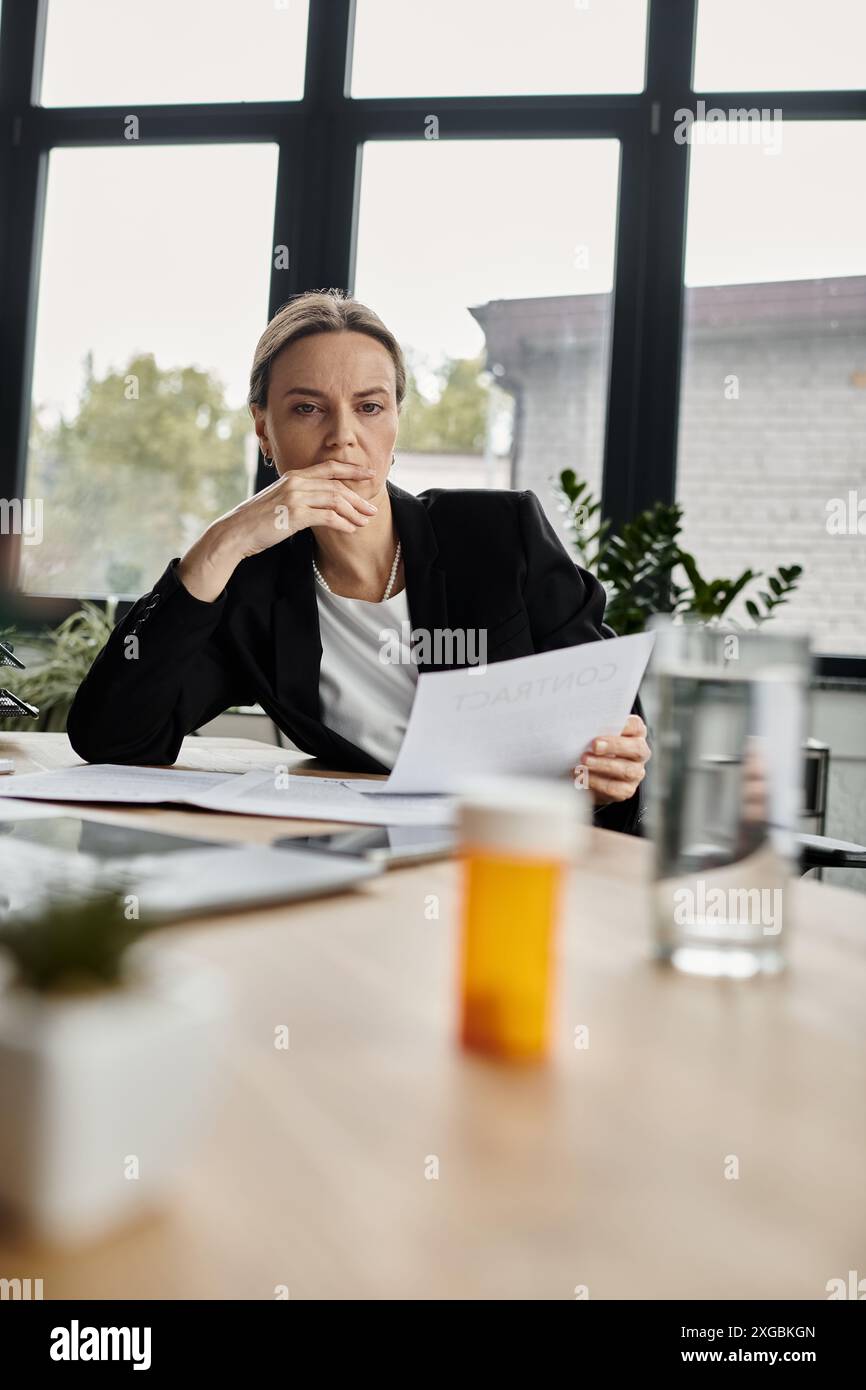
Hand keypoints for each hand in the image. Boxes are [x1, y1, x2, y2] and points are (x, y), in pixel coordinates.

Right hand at [212, 459, 378, 559]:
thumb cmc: (258, 520)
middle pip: (337, 486)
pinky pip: (327, 517)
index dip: (352, 469)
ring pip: (335, 500)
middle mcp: (296, 482)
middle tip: (372, 509)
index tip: (369, 474)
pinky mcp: (294, 514)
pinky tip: (350, 530)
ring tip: (365, 522)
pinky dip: (342, 523)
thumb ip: (299, 496)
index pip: (329, 468)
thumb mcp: (280, 501)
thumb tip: (321, 504)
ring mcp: (295, 497)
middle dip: (358, 498)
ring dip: (354, 512)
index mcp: (294, 476)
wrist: (236, 532)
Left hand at [571, 714, 650, 806]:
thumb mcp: (596, 735)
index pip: (636, 726)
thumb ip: (596, 730)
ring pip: (627, 770)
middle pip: (636, 748)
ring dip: (603, 765)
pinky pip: (615, 788)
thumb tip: (582, 726)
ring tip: (584, 761)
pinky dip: (597, 782)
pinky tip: (583, 777)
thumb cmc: (594, 747)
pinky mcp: (626, 790)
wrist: (592, 773)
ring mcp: (636, 772)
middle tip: (594, 745)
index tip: (607, 724)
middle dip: (615, 746)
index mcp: (635, 733)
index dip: (625, 725)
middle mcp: (640, 753)